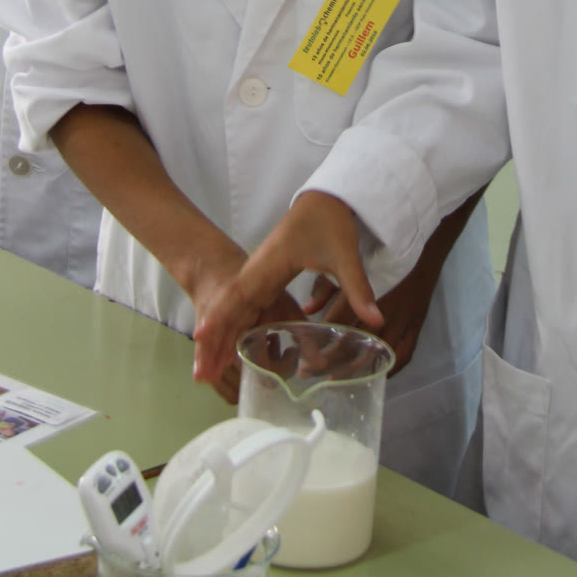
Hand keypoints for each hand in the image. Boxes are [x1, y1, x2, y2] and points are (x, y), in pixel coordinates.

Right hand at [193, 192, 382, 387]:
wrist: (325, 200)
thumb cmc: (329, 222)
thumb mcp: (344, 255)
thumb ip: (357, 289)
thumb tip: (376, 321)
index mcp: (270, 265)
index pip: (239, 294)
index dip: (220, 316)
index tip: (200, 337)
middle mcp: (259, 272)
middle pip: (230, 308)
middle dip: (214, 339)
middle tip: (200, 376)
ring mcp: (261, 276)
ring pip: (236, 310)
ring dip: (222, 337)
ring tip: (209, 372)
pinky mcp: (268, 280)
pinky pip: (247, 307)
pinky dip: (236, 327)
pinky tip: (233, 349)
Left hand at [304, 188, 484, 373]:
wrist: (421, 237)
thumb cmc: (379, 244)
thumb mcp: (346, 259)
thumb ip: (326, 286)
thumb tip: (305, 311)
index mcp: (369, 287)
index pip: (342, 322)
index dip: (322, 341)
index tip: (307, 358)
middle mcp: (388, 306)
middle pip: (360, 342)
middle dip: (336, 361)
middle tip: (316, 373)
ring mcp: (406, 316)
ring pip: (381, 352)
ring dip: (361, 367)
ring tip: (340, 379)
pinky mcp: (418, 321)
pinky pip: (406, 352)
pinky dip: (390, 366)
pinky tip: (375, 374)